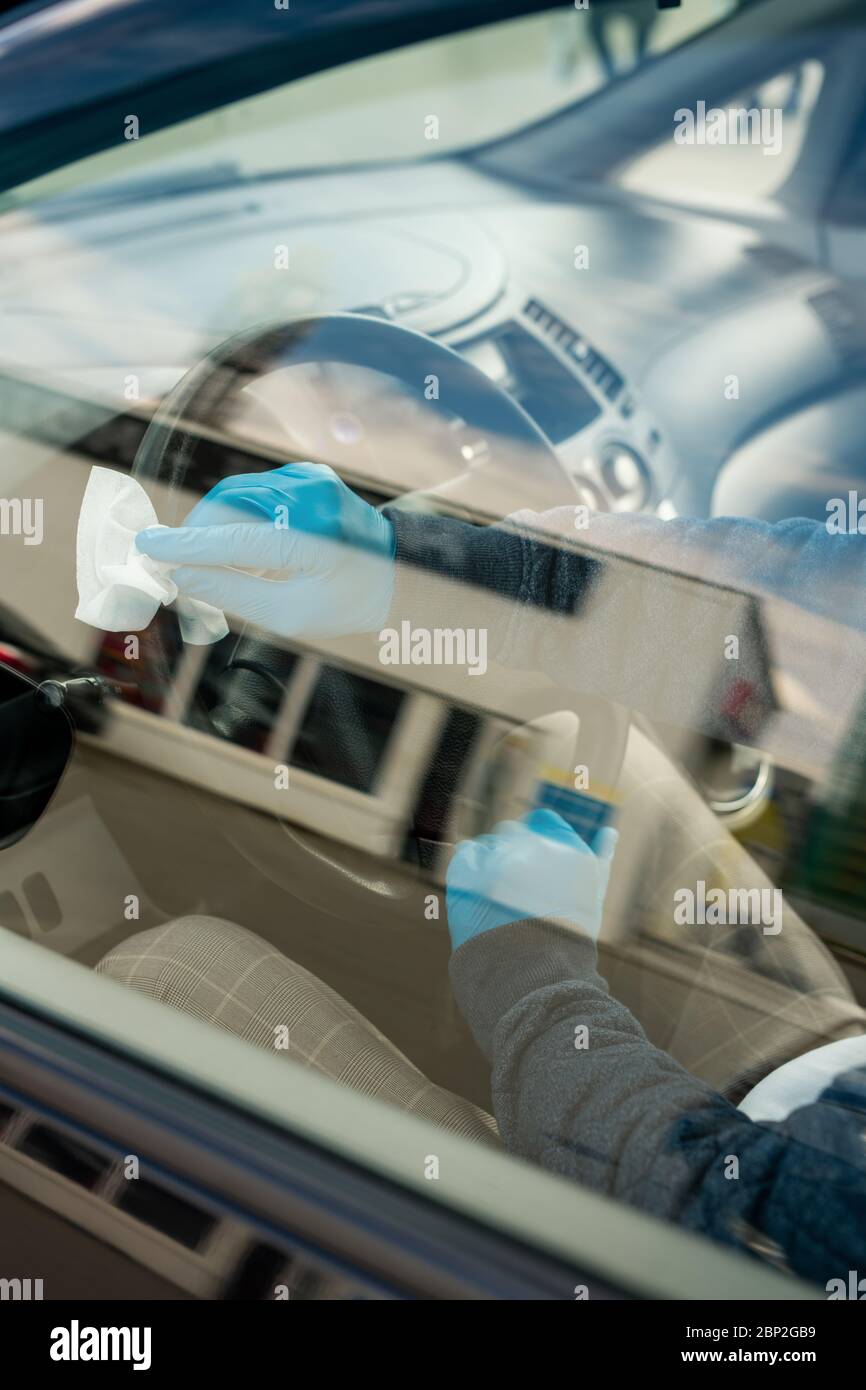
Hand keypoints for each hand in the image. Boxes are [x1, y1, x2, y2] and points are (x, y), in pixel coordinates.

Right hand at [135, 462, 395, 639]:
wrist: (400, 571)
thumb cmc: (349, 602)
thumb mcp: (293, 615)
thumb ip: (234, 594)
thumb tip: (181, 577)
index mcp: (318, 538)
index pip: (238, 538)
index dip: (188, 545)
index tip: (147, 548)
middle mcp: (314, 496)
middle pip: (230, 508)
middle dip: (197, 536)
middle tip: (175, 571)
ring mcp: (311, 479)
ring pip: (237, 495)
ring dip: (212, 527)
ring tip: (201, 564)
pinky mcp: (307, 474)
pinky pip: (254, 492)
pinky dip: (235, 517)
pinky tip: (233, 548)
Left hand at [446, 808, 617, 951]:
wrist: (530, 976)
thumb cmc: (566, 940)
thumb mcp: (591, 897)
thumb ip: (601, 859)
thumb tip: (609, 832)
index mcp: (563, 846)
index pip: (543, 820)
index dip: (537, 840)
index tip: (535, 863)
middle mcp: (531, 845)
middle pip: (513, 831)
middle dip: (513, 851)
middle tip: (514, 885)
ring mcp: (496, 858)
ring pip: (489, 843)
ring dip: (490, 860)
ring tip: (495, 895)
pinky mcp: (468, 873)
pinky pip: (466, 854)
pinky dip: (470, 868)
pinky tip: (479, 891)